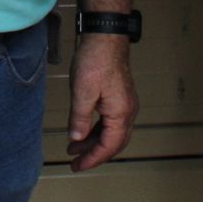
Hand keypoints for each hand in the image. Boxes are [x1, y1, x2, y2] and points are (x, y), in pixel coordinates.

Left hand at [66, 33, 136, 170]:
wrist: (105, 36)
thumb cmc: (96, 59)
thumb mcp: (82, 91)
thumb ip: (80, 118)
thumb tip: (77, 138)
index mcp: (121, 112)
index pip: (109, 146)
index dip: (93, 158)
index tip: (77, 166)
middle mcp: (127, 110)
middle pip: (114, 142)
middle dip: (94, 154)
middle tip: (76, 162)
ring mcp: (125, 102)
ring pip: (112, 131)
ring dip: (94, 141)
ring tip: (75, 147)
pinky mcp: (119, 95)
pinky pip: (111, 120)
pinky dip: (97, 129)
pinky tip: (84, 129)